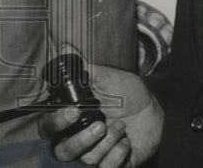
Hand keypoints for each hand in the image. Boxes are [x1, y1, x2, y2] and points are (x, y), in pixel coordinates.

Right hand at [40, 64, 162, 166]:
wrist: (154, 110)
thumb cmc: (127, 94)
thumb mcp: (106, 78)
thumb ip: (83, 68)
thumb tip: (64, 48)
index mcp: (71, 119)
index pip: (48, 127)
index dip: (57, 122)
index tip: (74, 111)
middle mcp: (78, 138)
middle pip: (62, 152)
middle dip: (80, 141)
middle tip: (100, 125)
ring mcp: (95, 154)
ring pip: (87, 159)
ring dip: (107, 142)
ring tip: (121, 126)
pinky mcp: (112, 165)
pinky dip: (117, 155)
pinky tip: (126, 141)